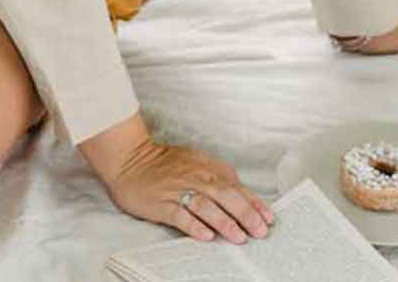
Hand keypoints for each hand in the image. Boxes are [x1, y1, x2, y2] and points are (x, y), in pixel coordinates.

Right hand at [104, 137, 275, 244]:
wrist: (130, 159)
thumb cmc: (164, 164)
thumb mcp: (196, 162)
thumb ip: (217, 176)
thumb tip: (240, 193)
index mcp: (207, 168)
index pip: (236, 186)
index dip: (254, 203)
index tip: (268, 218)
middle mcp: (196, 178)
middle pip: (225, 195)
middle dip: (245, 214)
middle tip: (259, 231)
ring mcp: (178, 190)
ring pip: (206, 206)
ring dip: (224, 221)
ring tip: (238, 237)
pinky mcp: (161, 203)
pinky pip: (179, 215)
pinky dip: (194, 225)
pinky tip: (205, 236)